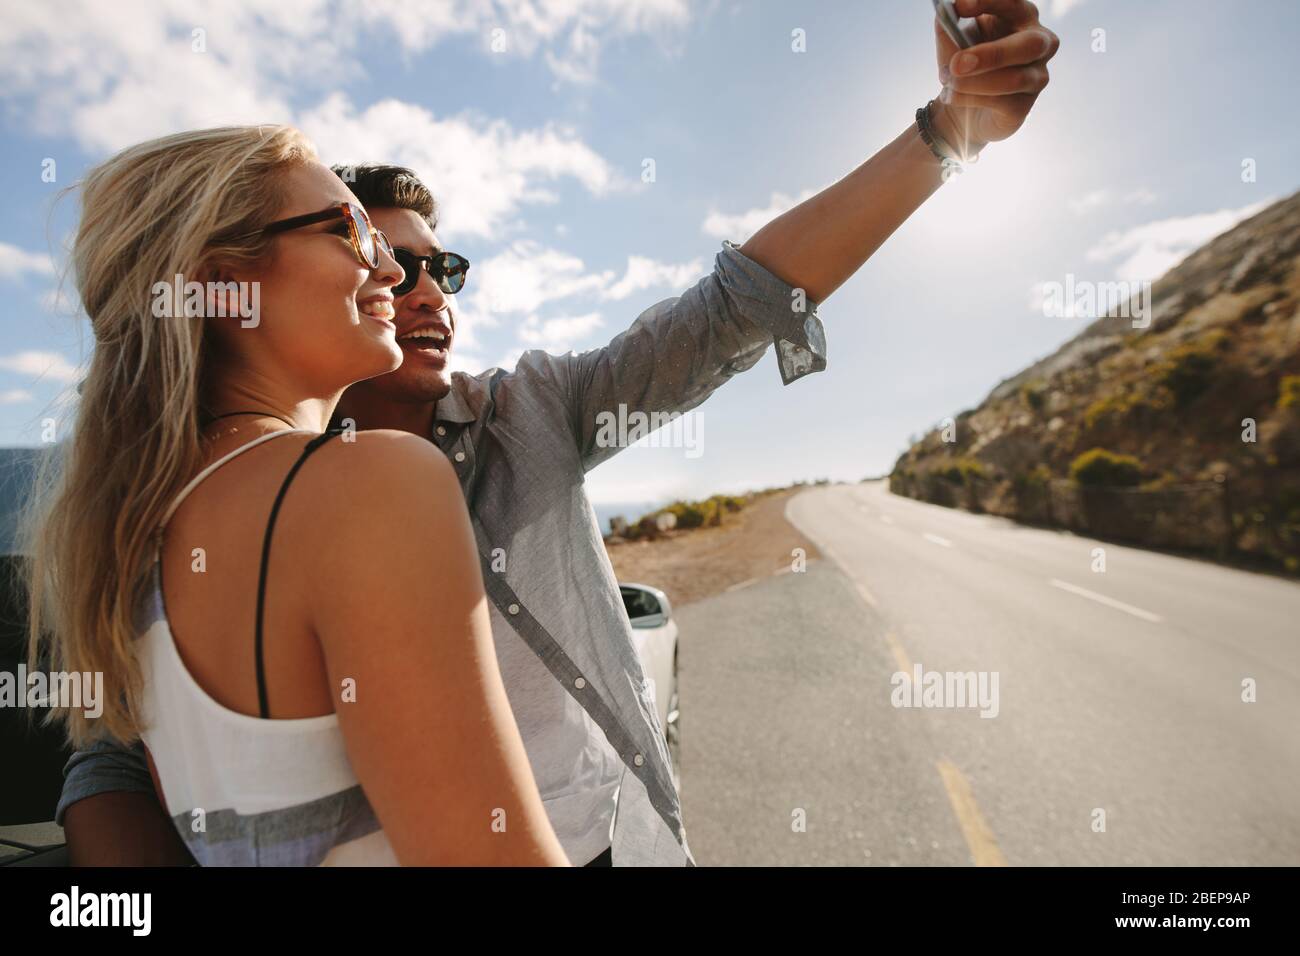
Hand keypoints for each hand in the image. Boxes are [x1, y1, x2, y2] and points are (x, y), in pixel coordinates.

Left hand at [931, 0, 1058, 156]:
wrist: (960, 109)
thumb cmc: (963, 65)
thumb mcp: (950, 41)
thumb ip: (948, 25)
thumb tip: (944, 13)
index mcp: (1021, 17)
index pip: (1014, 3)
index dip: (990, 3)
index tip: (959, 7)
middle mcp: (1040, 43)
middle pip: (1031, 44)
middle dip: (992, 54)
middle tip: (957, 64)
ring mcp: (1037, 76)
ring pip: (1014, 79)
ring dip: (972, 82)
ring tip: (946, 80)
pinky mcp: (1025, 106)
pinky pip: (1002, 102)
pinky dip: (970, 99)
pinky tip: (951, 97)